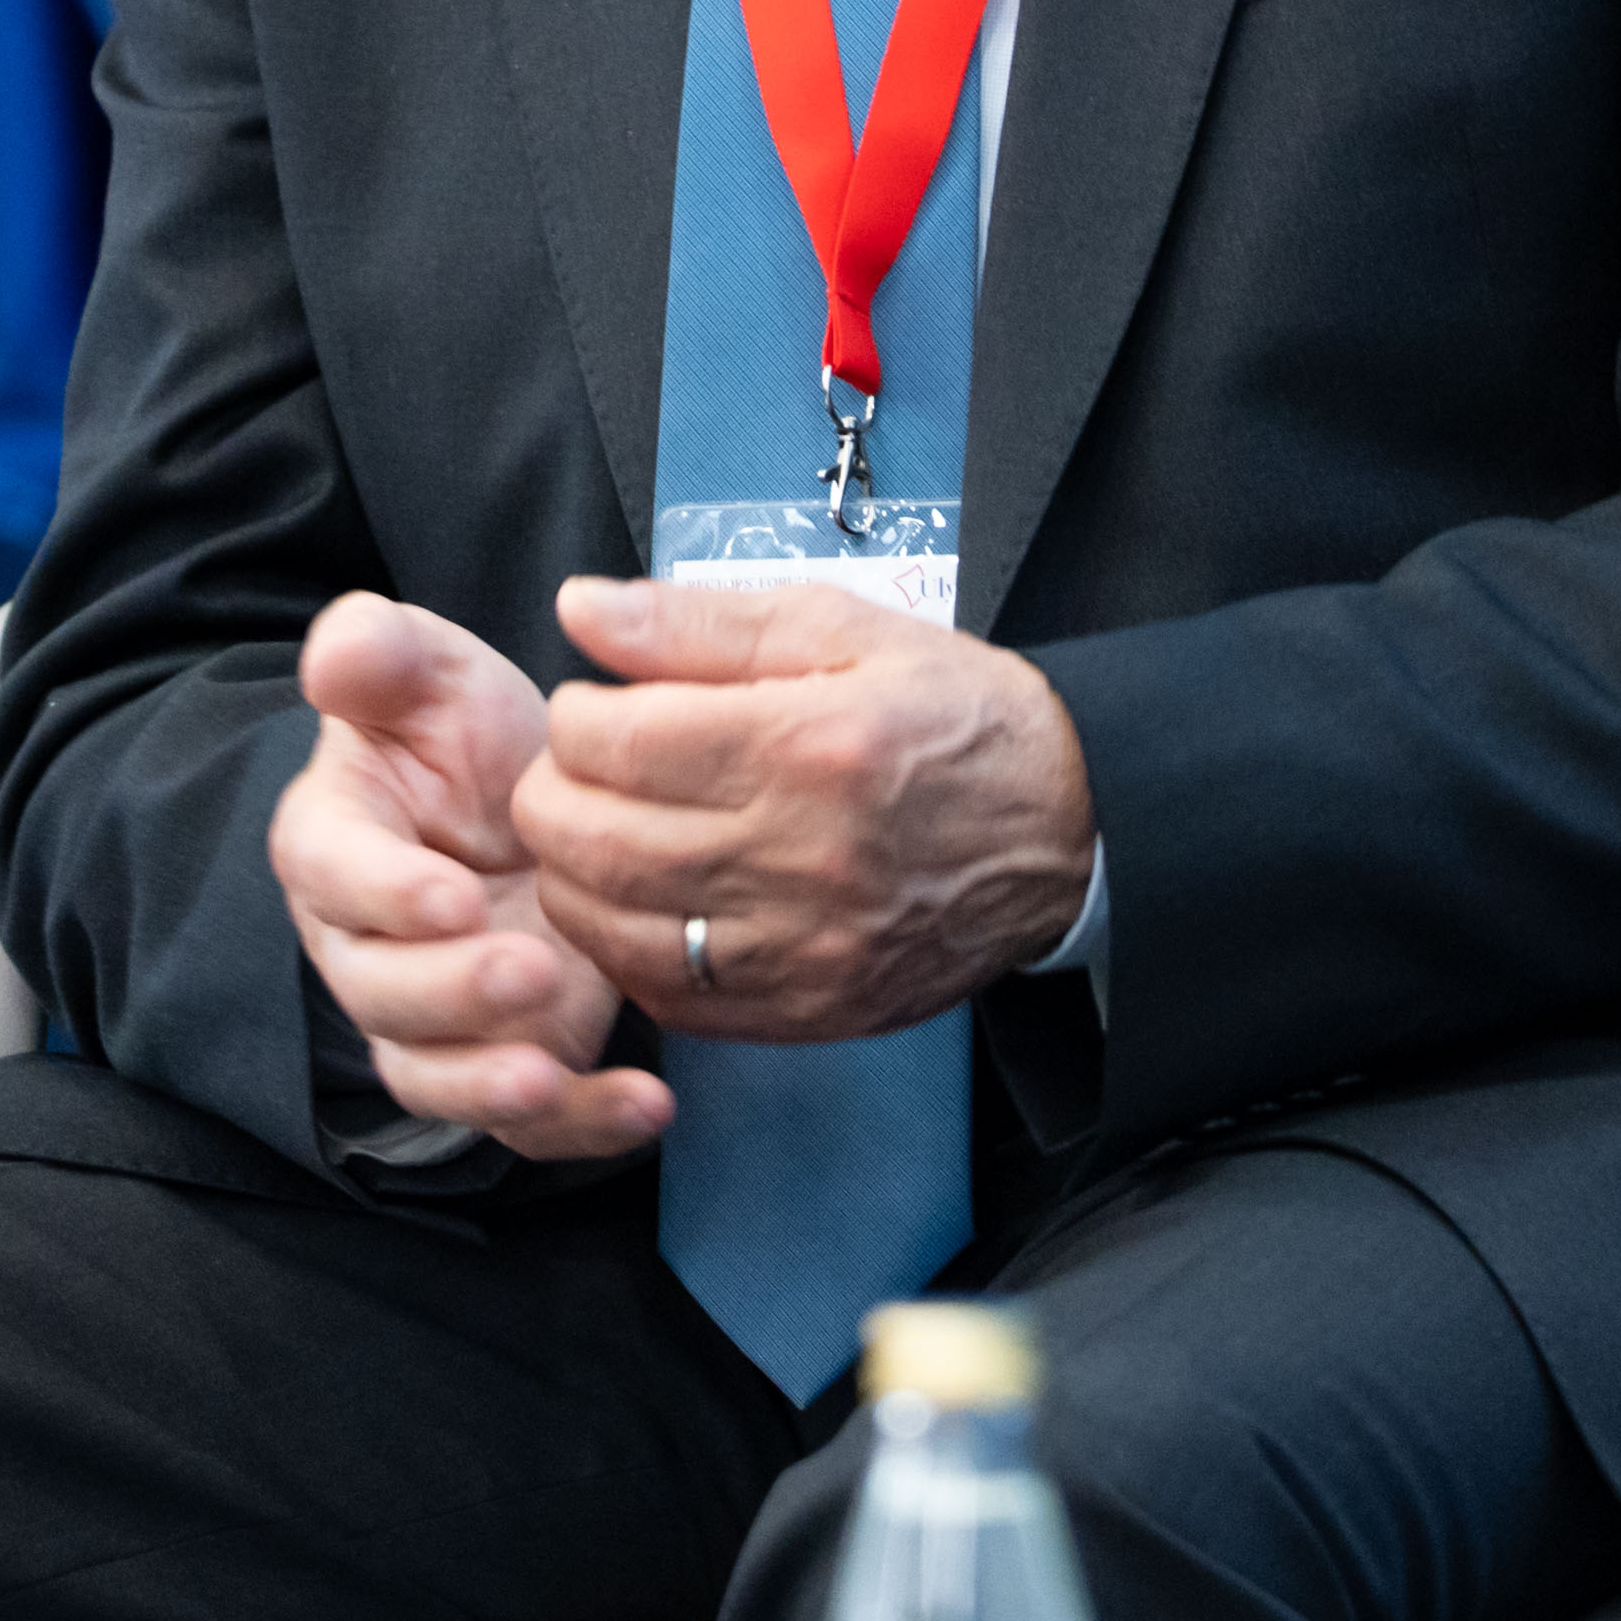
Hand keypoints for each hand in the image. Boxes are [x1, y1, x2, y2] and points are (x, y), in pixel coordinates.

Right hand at [271, 593, 665, 1162]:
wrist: (535, 799)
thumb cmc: (465, 735)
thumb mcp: (434, 672)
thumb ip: (382, 652)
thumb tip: (342, 650)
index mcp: (337, 841)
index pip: (335, 875)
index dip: (387, 893)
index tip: (455, 895)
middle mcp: (368, 945)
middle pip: (381, 994)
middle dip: (452, 995)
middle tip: (534, 970)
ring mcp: (435, 1016)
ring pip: (434, 1075)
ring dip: (488, 1086)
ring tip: (550, 1075)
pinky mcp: (506, 1056)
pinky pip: (526, 1120)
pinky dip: (581, 1124)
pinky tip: (647, 1106)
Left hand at [516, 574, 1097, 1043]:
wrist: (1067, 830)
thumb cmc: (954, 717)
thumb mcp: (842, 628)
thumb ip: (699, 621)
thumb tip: (581, 611)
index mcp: (806, 744)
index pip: (612, 740)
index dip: (578, 715)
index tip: (602, 705)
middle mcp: (798, 856)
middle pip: (591, 840)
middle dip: (553, 794)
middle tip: (580, 768)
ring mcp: (800, 948)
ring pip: (610, 926)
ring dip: (575, 875)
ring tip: (603, 831)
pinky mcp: (807, 1009)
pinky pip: (666, 996)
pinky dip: (628, 949)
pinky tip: (648, 902)